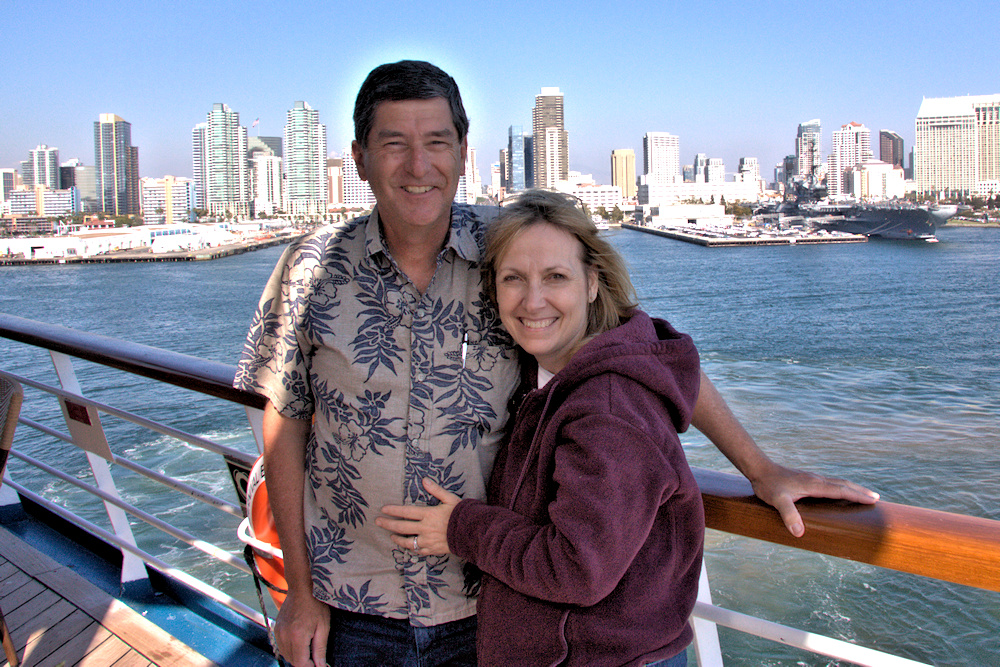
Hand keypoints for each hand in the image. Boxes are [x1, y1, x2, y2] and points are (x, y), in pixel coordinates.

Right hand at [273, 589, 329, 665]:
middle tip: (316, 659)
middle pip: (293, 661)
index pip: (301, 663)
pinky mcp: (276, 629)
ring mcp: (278, 632)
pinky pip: (282, 647)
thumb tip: (320, 666)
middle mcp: (285, 636)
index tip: (320, 665)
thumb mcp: (323, 627)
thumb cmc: (315, 605)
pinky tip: (300, 643)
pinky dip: (290, 650)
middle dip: (305, 663)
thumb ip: (320, 649)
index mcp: (297, 636)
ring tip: (309, 650)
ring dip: (297, 657)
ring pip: (286, 655)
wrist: (301, 589)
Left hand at [376, 478, 460, 555]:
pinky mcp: (433, 550)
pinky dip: (412, 549)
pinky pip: (418, 551)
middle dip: (388, 524)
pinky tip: (409, 547)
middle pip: (402, 527)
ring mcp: (428, 541)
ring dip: (398, 539)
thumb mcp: (450, 499)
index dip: (393, 511)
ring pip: (407, 542)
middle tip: (378, 522)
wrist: (472, 533)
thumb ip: (436, 490)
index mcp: (428, 514)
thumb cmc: (462, 514)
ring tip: (391, 537)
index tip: (383, 510)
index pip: (406, 512)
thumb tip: (424, 480)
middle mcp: (425, 528)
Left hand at [749, 463, 879, 536]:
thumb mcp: (777, 501)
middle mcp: (816, 479)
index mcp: (814, 485)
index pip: (841, 490)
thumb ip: (789, 515)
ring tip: (864, 495)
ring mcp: (812, 478)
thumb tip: (799, 533)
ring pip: (837, 482)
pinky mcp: (807, 479)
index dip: (857, 495)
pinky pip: (830, 483)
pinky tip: (839, 492)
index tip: (873, 500)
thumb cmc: (769, 485)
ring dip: (852, 488)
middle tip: (876, 498)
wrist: (759, 469)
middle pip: (843, 484)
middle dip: (860, 491)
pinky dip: (841, 487)